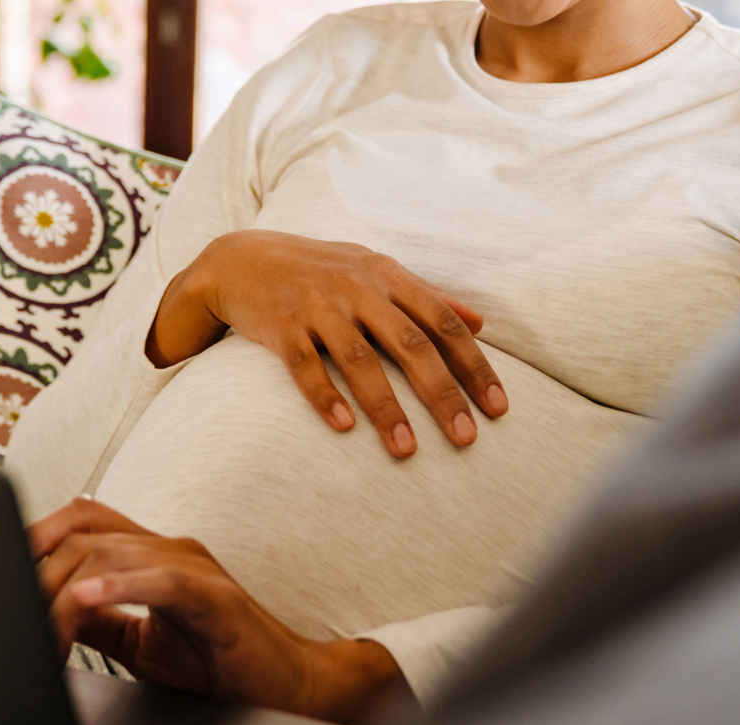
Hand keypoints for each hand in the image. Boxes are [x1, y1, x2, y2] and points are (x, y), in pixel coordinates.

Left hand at [30, 498, 412, 724]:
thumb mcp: (137, 641)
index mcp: (151, 552)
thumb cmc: (217, 661)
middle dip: (40, 571)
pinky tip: (83, 600)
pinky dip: (118, 586)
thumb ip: (96, 620)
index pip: (82, 518)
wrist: (287, 686)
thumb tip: (43, 615)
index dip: (35, 536)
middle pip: (85, 531)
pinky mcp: (216, 597)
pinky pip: (162, 580)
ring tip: (43, 630)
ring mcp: (195, 567)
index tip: (0, 572)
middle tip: (16, 617)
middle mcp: (170, 549)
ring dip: (65, 593)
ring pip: (112, 554)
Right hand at [146, 229, 507, 458]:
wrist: (241, 260)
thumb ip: (427, 296)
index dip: (473, 365)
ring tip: (407, 450)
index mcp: (387, 277)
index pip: (442, 322)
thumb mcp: (375, 271)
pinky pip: (304, 365)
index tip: (498, 407)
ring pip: (359, 359)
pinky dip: (324, 395)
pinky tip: (343, 427)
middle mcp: (356, 288)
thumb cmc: (320, 271)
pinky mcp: (280, 326)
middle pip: (409, 343)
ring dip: (386, 407)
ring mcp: (317, 306)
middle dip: (441, 393)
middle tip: (465, 439)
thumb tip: (481, 323)